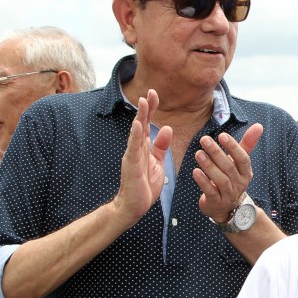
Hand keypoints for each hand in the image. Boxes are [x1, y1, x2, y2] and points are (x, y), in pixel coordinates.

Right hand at [113, 90, 171, 220]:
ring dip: (140, 117)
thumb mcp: (157, 162)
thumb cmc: (144, 185)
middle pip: (140, 124)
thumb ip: (160, 146)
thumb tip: (166, 128)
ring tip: (143, 103)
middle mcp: (136, 148)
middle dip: (146, 108)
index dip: (151, 109)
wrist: (133, 206)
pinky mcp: (130, 166)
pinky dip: (135, 137)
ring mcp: (132, 156)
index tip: (154, 94)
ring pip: (136, 133)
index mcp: (143, 147)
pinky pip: (133, 149)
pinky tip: (137, 126)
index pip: (147, 124)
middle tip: (150, 92)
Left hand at [192, 123, 262, 221]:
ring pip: (221, 180)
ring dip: (209, 166)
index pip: (243, 159)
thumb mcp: (239, 163)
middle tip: (204, 140)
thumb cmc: (232, 178)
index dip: (234, 147)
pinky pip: (210, 192)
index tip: (222, 135)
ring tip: (198, 153)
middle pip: (229, 167)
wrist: (226, 208)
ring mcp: (228, 195)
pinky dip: (203, 182)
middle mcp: (240, 184)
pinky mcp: (216, 202)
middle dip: (217, 153)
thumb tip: (258, 125)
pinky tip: (195, 171)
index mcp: (246, 173)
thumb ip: (247, 144)